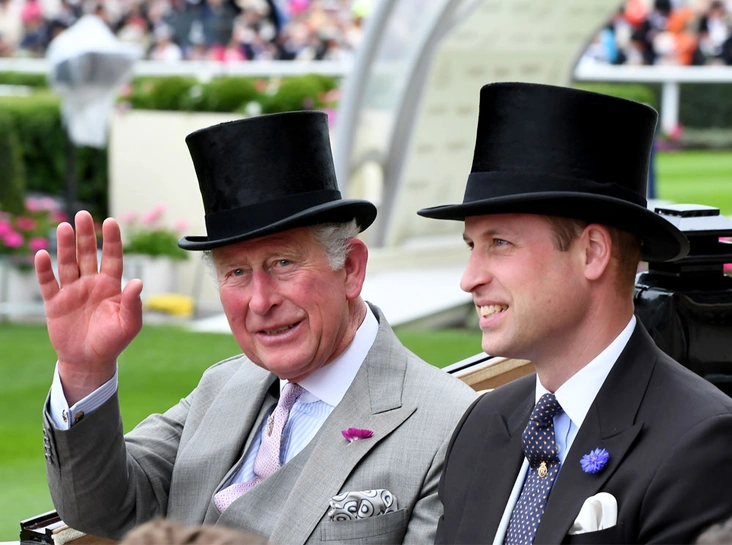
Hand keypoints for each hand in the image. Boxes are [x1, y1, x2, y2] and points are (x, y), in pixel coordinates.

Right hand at [35, 210, 142, 404]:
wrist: (89, 360)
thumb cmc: (113, 341)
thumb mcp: (129, 324)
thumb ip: (133, 303)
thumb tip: (138, 282)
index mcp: (111, 286)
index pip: (113, 258)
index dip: (111, 240)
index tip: (110, 222)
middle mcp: (91, 283)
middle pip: (88, 254)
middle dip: (86, 235)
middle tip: (83, 214)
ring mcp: (72, 291)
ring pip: (68, 263)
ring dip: (65, 246)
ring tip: (64, 227)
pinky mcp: (54, 302)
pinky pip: (48, 282)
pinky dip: (44, 270)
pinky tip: (43, 254)